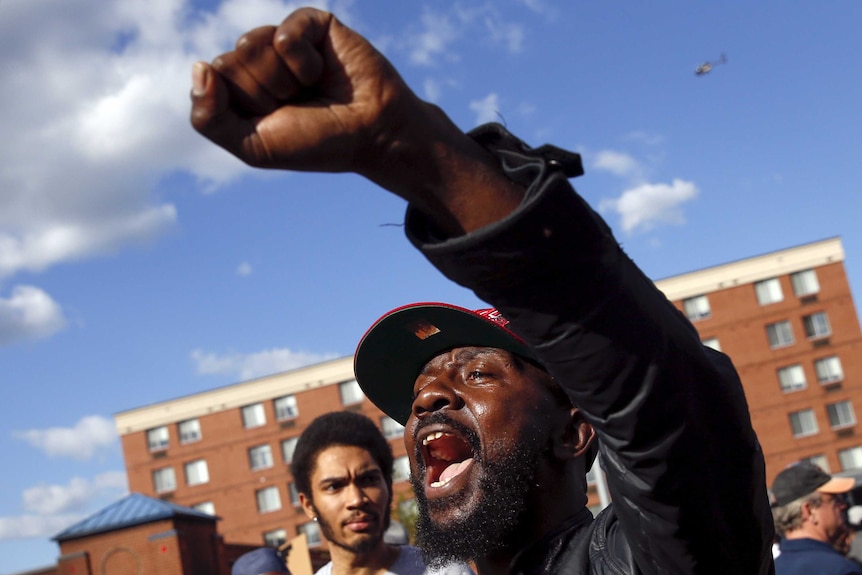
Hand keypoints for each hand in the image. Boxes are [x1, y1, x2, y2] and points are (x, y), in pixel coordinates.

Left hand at [191, 7, 524, 234]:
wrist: (373, 133)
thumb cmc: (317, 143)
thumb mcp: (253, 146)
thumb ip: (208, 118)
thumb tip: (199, 65)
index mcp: (240, 90)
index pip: (209, 81)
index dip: (241, 106)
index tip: (274, 120)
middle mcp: (258, 62)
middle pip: (228, 62)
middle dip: (263, 93)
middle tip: (298, 105)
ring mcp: (283, 40)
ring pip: (250, 44)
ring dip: (283, 79)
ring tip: (311, 89)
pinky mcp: (310, 24)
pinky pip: (284, 35)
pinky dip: (303, 62)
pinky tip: (323, 71)